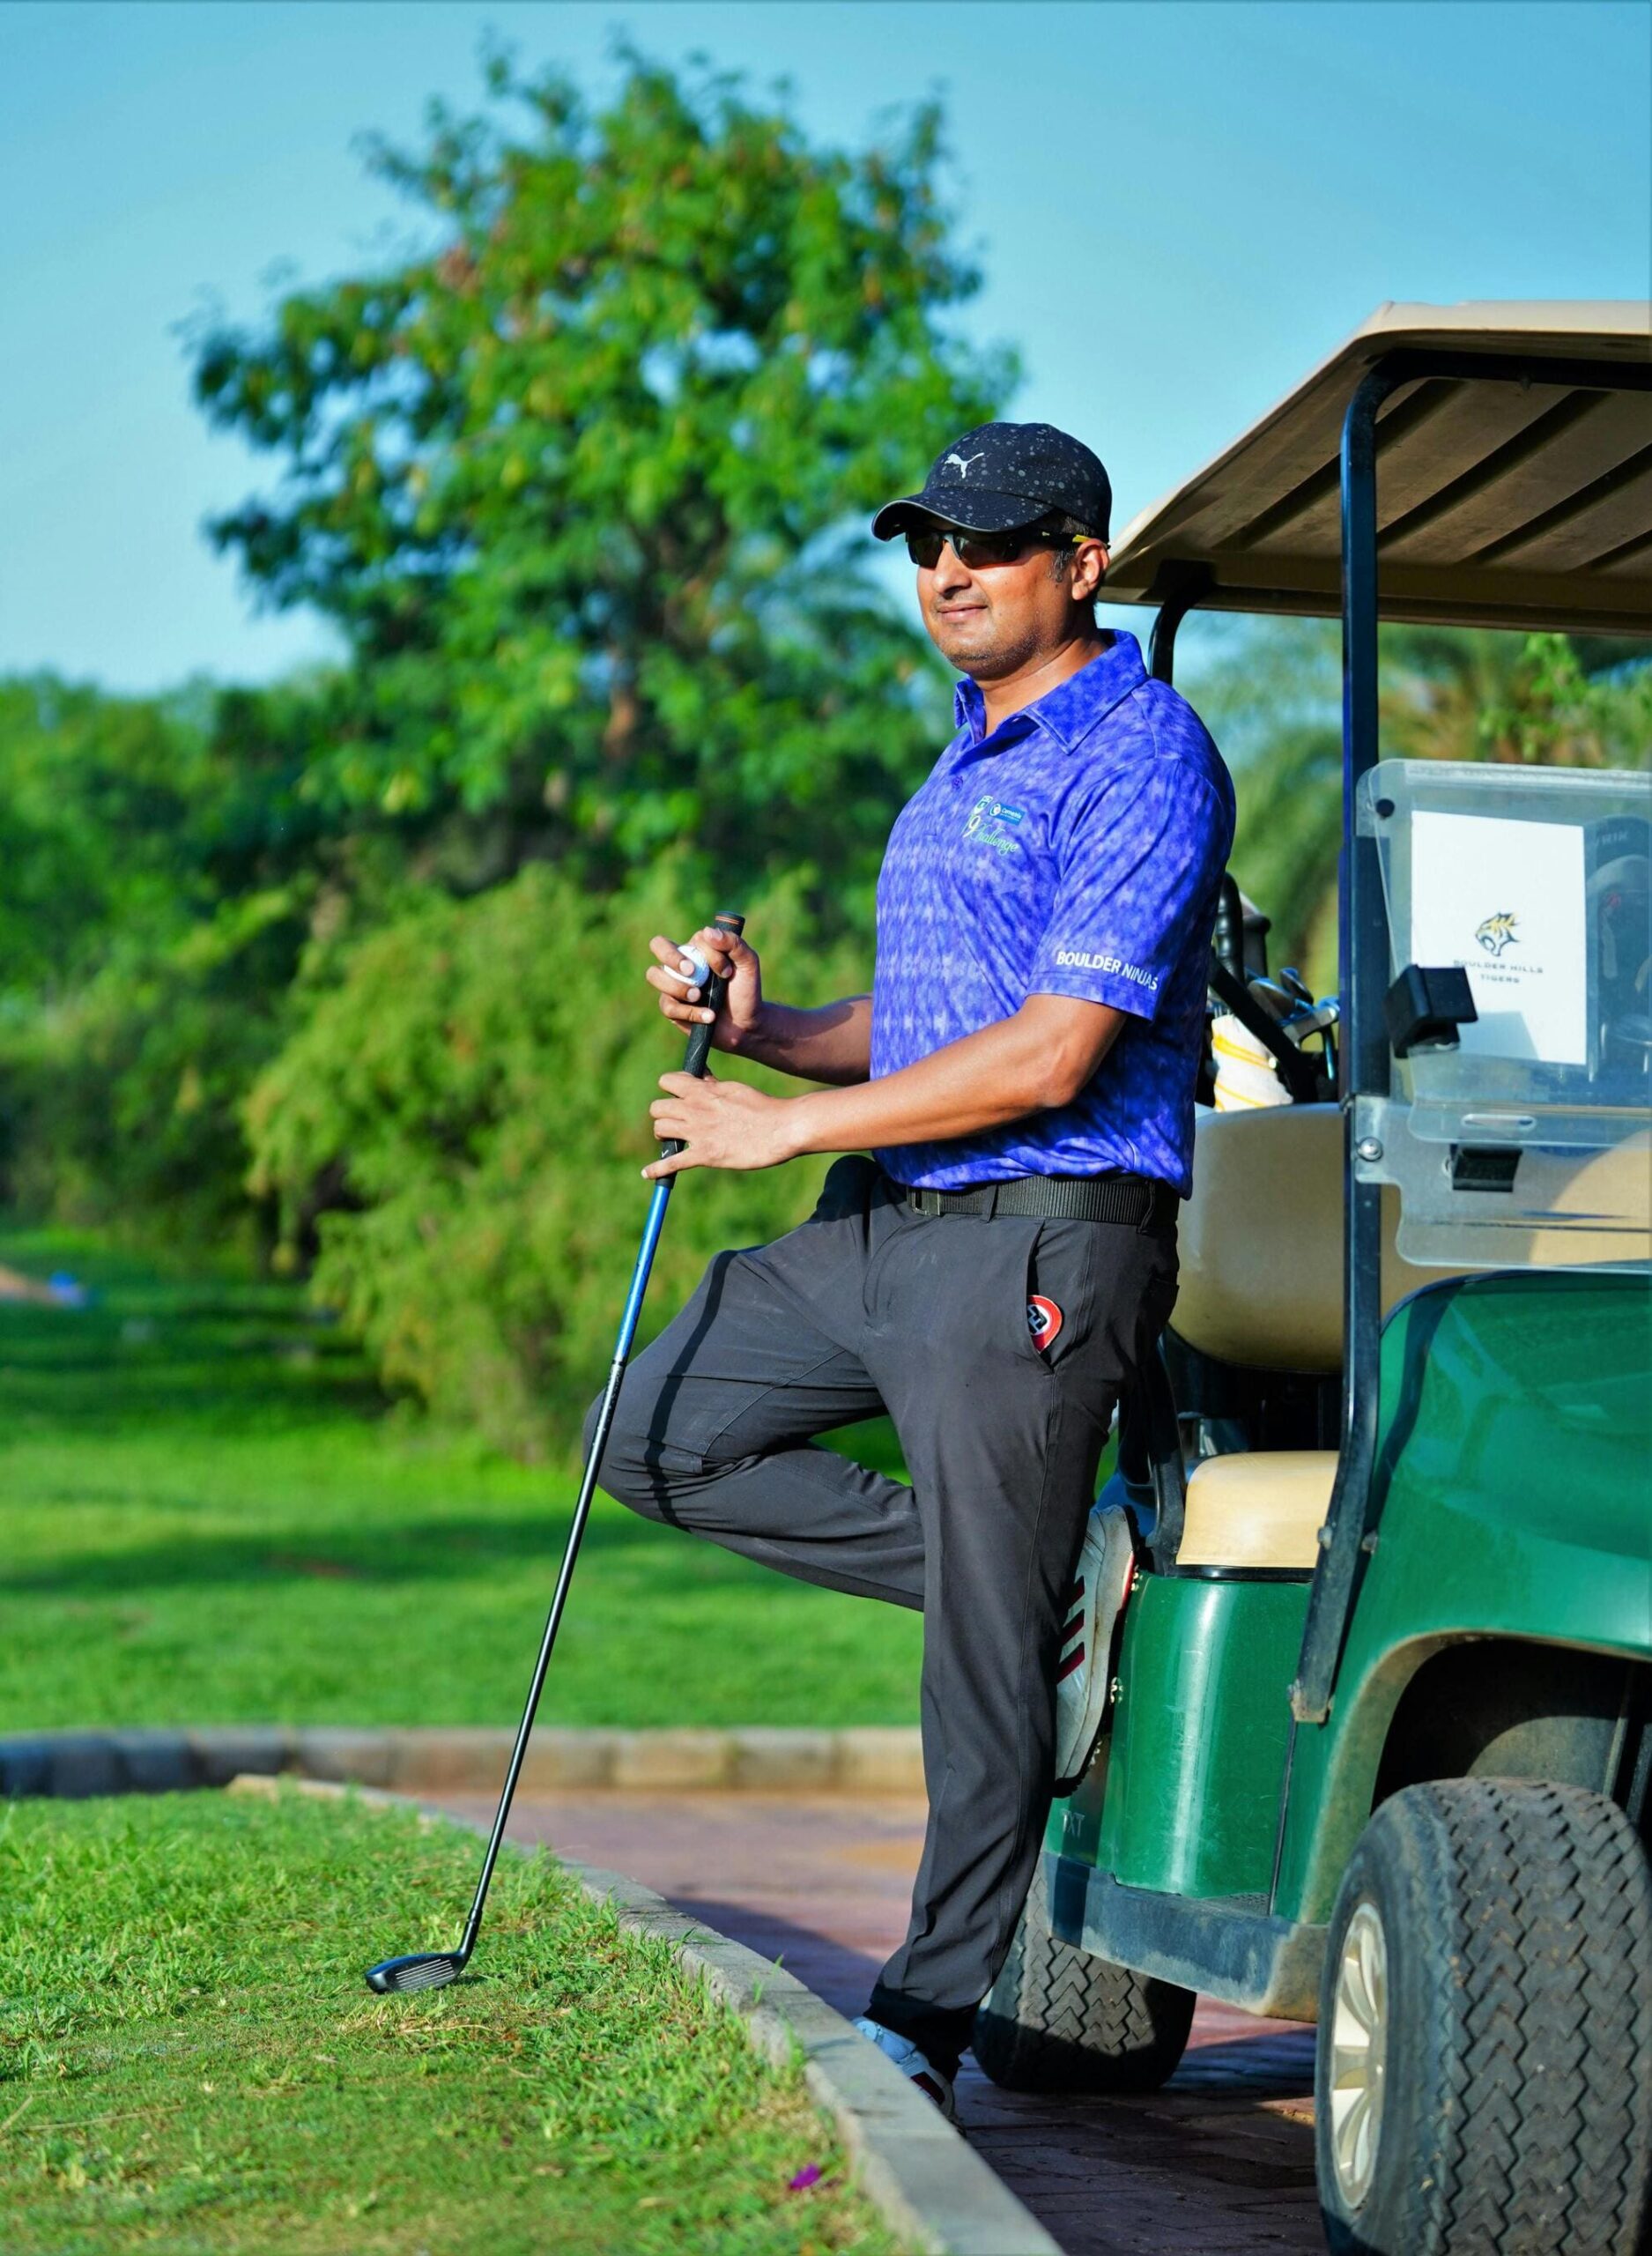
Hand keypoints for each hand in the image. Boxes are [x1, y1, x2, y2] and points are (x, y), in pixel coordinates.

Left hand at [643, 1071, 803, 1178]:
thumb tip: (700, 1077)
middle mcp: (695, 1109)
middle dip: (664, 1113)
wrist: (782, 1128)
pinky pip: (671, 1163)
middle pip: (657, 1108)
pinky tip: (647, 1173)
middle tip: (677, 1121)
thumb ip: (713, 1085)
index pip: (666, 1081)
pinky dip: (658, 1169)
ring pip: (660, 1130)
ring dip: (664, 1135)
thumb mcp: (734, 1088)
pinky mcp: (705, 1155)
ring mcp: (698, 1133)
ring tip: (673, 1140)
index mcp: (703, 1090)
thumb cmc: (762, 1107)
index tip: (679, 1096)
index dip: (670, 1088)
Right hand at [646, 924, 764, 1053]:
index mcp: (698, 948)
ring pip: (654, 975)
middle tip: (691, 971)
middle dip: (671, 956)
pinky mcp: (672, 1007)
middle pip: (658, 944)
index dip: (709, 954)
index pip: (693, 941)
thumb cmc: (745, 989)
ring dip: (677, 986)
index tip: (726, 972)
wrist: (746, 1023)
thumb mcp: (748, 963)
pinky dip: (690, 1012)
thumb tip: (708, 932)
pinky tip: (708, 1016)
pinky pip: (667, 1006)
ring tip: (698, 996)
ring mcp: (673, 984)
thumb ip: (733, 943)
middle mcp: (680, 963)